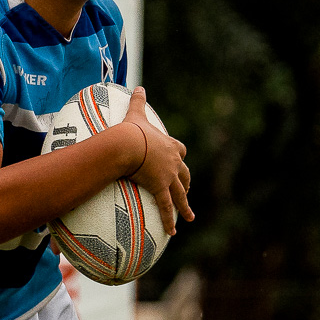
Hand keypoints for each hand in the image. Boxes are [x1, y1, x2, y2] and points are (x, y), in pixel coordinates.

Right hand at [121, 86, 193, 235]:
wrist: (129, 144)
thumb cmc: (131, 129)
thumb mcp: (136, 113)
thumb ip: (138, 100)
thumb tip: (138, 86)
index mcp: (168, 146)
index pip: (179, 151)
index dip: (179, 156)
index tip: (179, 161)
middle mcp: (173, 162)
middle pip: (184, 175)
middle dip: (186, 183)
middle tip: (187, 190)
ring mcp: (168, 176)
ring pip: (180, 194)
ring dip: (185, 207)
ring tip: (190, 217)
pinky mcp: (160, 188)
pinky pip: (166, 207)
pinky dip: (169, 220)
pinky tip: (173, 233)